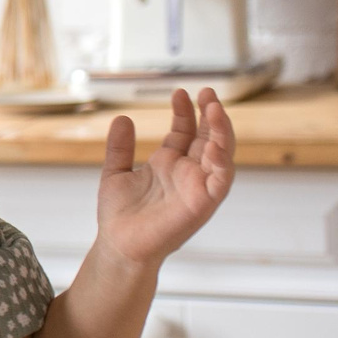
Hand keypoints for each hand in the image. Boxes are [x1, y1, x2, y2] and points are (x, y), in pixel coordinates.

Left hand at [95, 88, 233, 267]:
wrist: (118, 244)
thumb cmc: (119, 215)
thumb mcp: (115, 172)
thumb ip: (120, 146)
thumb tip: (123, 117)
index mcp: (169, 164)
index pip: (185, 131)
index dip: (185, 111)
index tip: (180, 92)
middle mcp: (188, 173)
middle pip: (208, 137)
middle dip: (211, 115)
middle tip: (207, 92)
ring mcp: (197, 187)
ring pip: (221, 154)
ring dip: (222, 131)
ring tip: (214, 108)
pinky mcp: (203, 203)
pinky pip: (221, 180)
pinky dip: (221, 162)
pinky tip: (212, 144)